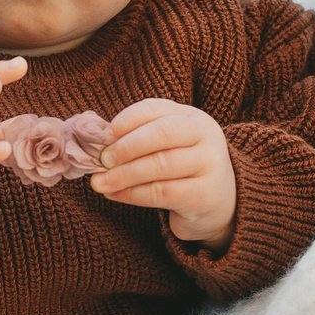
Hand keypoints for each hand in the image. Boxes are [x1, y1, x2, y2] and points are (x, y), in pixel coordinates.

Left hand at [91, 99, 236, 250]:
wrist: (220, 205)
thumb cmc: (183, 170)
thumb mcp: (168, 147)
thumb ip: (137, 140)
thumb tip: (94, 142)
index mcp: (192, 117)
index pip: (155, 109)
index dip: (126, 120)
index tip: (103, 135)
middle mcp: (206, 135)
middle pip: (162, 133)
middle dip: (126, 146)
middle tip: (102, 160)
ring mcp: (209, 165)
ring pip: (160, 164)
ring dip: (123, 174)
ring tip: (100, 183)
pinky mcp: (204, 195)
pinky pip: (162, 192)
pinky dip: (133, 194)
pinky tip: (115, 195)